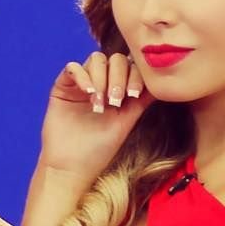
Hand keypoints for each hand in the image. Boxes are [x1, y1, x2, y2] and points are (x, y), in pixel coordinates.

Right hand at [39, 51, 153, 188]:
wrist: (72, 166)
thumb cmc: (99, 150)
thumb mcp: (127, 121)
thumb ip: (142, 99)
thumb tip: (162, 80)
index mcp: (118, 90)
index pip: (132, 67)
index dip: (135, 74)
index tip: (133, 95)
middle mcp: (101, 83)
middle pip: (115, 59)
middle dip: (118, 77)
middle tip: (115, 101)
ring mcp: (82, 84)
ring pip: (96, 59)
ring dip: (101, 78)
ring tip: (99, 103)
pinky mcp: (63, 87)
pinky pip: (72, 67)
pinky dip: (82, 75)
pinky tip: (87, 93)